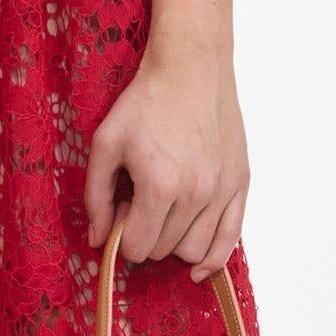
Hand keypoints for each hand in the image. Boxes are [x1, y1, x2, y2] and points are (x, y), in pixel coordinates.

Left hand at [82, 43, 248, 280]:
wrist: (191, 68)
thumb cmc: (145, 102)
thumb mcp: (105, 144)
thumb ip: (95, 196)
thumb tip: (96, 240)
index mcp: (159, 186)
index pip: (136, 247)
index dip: (121, 236)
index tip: (119, 213)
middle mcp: (196, 194)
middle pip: (164, 251)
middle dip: (145, 237)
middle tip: (139, 207)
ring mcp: (222, 190)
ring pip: (196, 251)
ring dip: (174, 245)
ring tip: (164, 216)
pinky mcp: (241, 184)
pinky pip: (231, 239)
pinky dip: (214, 258)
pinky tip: (198, 267)